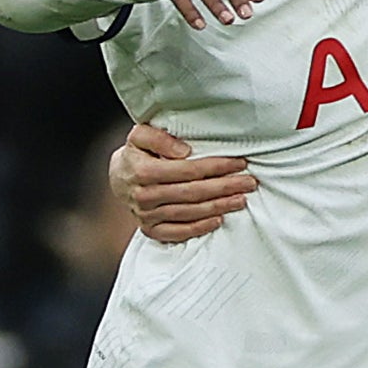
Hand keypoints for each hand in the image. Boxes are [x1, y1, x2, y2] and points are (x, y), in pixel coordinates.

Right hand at [117, 120, 257, 242]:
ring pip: (190, 213)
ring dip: (218, 207)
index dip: (216, 167)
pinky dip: (199, 228)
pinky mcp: (150, 230)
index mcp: (143, 171)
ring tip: (241, 200)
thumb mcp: (140, 135)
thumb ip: (159, 138)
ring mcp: (147, 216)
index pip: (188, 170)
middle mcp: (145, 196)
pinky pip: (178, 232)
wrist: (118, 178)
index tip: (238, 163)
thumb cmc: (136, 153)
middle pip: (193, 193)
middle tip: (249, 183)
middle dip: (225, 187)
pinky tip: (218, 220)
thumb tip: (185, 151)